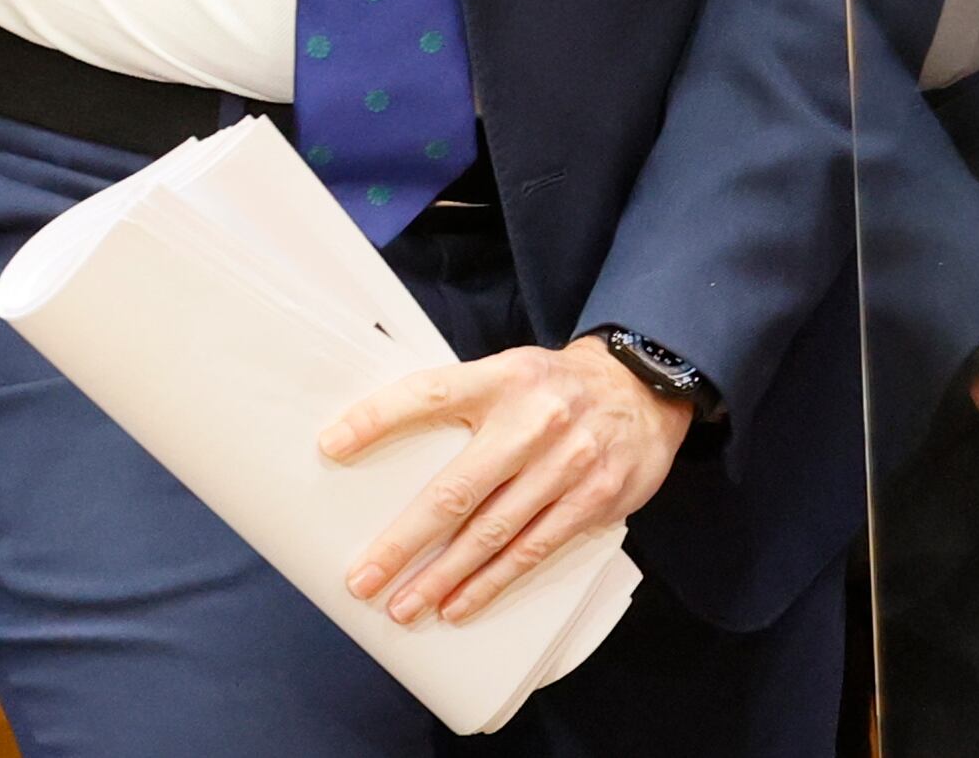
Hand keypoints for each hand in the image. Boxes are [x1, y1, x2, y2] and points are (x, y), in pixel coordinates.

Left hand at [324, 337, 693, 627]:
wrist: (647, 387)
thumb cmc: (555, 388)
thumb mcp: (510, 372)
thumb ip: (462, 402)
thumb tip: (382, 441)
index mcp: (503, 379)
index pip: (430, 394)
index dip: (379, 418)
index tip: (332, 445)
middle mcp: (534, 420)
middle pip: (457, 489)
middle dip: (404, 541)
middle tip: (363, 578)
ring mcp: (568, 462)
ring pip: (493, 532)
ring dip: (443, 577)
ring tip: (403, 606)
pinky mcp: (594, 499)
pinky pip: (534, 550)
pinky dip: (492, 583)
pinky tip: (460, 605)